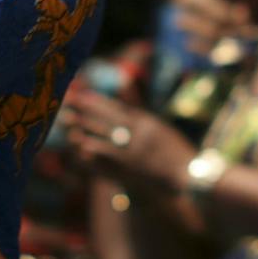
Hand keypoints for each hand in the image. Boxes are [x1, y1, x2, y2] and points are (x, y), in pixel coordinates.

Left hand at [63, 90, 198, 198]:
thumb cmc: (174, 150)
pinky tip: (81, 150)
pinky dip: (94, 156)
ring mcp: (135, 155)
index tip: (80, 95)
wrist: (191, 177)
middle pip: (106, 122)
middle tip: (66, 106)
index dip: (97, 103)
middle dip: (85, 113)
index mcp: (147, 123)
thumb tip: (124, 82)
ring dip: (85, 132)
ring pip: (104, 140)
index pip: (117, 109)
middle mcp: (139, 137)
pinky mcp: (132, 173)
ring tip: (68, 127)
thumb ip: (139, 107)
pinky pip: (108, 163)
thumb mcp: (159, 125)